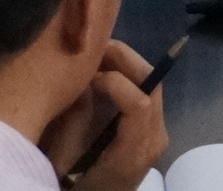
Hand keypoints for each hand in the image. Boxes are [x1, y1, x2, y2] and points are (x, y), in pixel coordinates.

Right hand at [40, 40, 167, 190]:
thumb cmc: (77, 186)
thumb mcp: (64, 158)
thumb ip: (74, 120)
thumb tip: (83, 80)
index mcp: (135, 150)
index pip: (141, 104)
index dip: (116, 82)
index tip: (88, 75)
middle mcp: (156, 137)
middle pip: (153, 84)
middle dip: (125, 59)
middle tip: (95, 46)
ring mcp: (158, 131)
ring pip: (152, 83)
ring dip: (126, 63)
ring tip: (96, 54)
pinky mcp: (152, 127)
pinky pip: (146, 91)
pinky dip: (127, 75)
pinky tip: (103, 69)